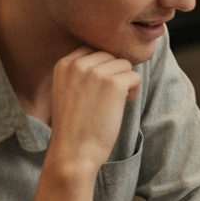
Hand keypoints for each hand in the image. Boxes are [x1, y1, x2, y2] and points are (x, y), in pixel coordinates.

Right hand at [48, 47, 140, 176]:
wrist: (73, 151)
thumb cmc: (74, 125)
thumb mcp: (68, 89)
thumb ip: (82, 71)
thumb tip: (112, 57)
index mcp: (64, 63)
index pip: (93, 49)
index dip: (103, 67)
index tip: (100, 87)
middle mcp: (78, 63)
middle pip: (111, 55)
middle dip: (115, 74)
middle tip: (110, 97)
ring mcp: (95, 72)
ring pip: (125, 64)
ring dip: (126, 82)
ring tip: (115, 101)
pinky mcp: (113, 83)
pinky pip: (135, 76)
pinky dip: (134, 91)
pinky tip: (123, 104)